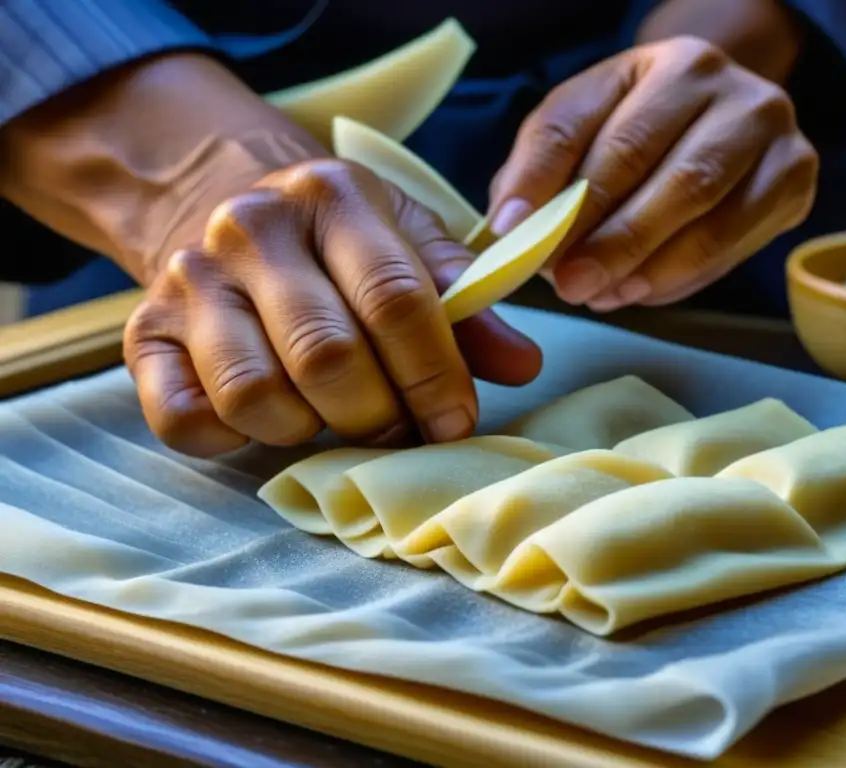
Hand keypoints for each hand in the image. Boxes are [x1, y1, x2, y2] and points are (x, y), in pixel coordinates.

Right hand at [124, 159, 541, 457]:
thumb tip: (522, 365)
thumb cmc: (337, 240)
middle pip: (328, 357)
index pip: (397, 299)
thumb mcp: (409, 244)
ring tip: (329, 416)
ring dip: (307, 430)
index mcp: (333, 196)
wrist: (223, 203)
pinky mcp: (143, 333)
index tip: (456, 424)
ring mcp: (190, 280)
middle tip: (396, 429)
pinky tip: (264, 419)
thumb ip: (467, 302)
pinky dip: (230, 439)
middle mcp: (251, 228)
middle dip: (377, 416)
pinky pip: (183, 418)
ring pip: (255, 396)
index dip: (435, 377)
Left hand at [488, 36, 818, 310]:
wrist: (725, 118)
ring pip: (700, 203)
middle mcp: (718, 82)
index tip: (512, 233)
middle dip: (600, 233)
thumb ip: (544, 172)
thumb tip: (511, 231)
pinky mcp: (796, 174)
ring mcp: (766, 125)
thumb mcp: (584, 130)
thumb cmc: (640, 131)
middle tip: (566, 282)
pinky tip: (641, 291)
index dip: (540, 181)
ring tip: (600, 294)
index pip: (579, 122)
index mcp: (651, 63)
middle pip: (647, 162)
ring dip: (643, 261)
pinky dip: (682, 275)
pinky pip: (735, 239)